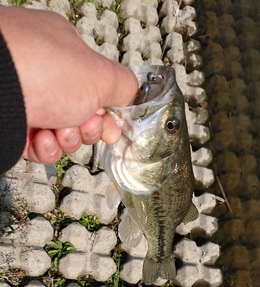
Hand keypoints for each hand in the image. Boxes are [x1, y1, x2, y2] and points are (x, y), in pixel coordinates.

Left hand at [0, 6, 137, 162]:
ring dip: (66, 140)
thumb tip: (134, 94)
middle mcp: (45, 75)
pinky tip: (41, 139)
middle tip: (84, 124)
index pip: (96, 88)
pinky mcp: (12, 125)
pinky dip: (44, 148)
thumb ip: (125, 87)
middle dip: (87, 128)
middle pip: (81, 116)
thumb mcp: (100, 75)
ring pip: (61, 134)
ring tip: (59, 131)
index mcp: (66, 53)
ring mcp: (28, 100)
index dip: (107, 112)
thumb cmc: (41, 69)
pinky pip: (38, 145)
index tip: (112, 128)